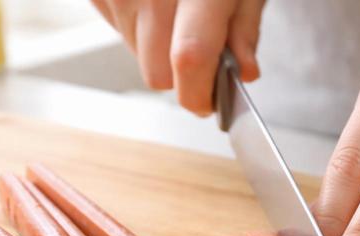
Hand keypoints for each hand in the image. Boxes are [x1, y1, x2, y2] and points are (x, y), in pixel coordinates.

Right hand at [91, 0, 264, 114]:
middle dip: (179, 70)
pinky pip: (115, 25)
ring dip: (156, 41)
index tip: (207, 102)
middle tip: (199, 42)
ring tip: (174, 3)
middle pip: (155, 71)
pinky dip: (135, 19)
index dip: (198, 94)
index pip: (189, 58)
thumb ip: (244, 24)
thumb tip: (243, 72)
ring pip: (134, 52)